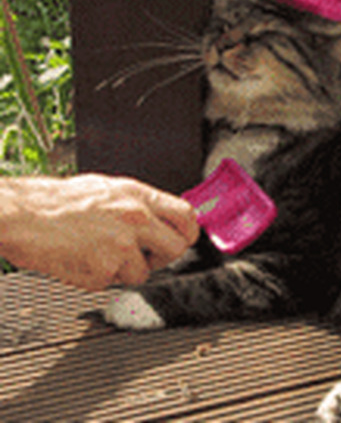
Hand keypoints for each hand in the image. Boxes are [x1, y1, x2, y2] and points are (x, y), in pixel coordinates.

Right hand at [0, 174, 198, 290]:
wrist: (21, 215)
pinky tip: (82, 260)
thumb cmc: (57, 202)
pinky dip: (99, 277)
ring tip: (97, 252)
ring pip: (144, 272)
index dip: (188, 232)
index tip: (181, 239)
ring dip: (125, 270)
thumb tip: (162, 219)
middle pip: (177, 249)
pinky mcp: (104, 270)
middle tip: (142, 255)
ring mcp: (122, 246)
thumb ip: (139, 205)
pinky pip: (113, 283)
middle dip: (162, 257)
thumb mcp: (107, 189)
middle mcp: (137, 218)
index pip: (187, 216)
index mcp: (139, 196)